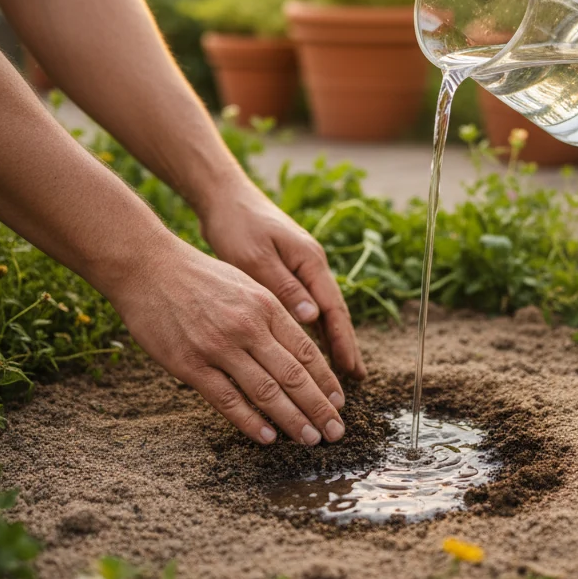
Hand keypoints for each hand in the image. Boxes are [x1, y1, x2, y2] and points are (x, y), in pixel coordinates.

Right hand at [112, 232, 349, 445]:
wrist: (147, 267)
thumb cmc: (198, 276)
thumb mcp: (246, 284)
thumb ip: (273, 314)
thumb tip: (298, 346)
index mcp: (266, 306)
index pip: (307, 351)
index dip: (327, 381)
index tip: (341, 402)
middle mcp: (248, 327)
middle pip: (294, 375)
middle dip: (320, 408)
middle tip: (336, 433)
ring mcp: (219, 347)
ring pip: (266, 391)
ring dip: (293, 420)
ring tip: (311, 440)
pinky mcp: (190, 364)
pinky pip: (227, 399)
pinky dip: (251, 422)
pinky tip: (269, 438)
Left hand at [198, 178, 365, 379]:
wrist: (223, 196)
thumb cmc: (237, 224)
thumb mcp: (256, 257)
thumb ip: (284, 288)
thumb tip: (314, 319)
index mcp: (309, 261)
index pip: (333, 309)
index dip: (343, 342)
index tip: (350, 370)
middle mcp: (311, 265)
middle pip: (334, 313)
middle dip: (345, 347)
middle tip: (354, 382)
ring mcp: (300, 268)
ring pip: (322, 311)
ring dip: (331, 341)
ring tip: (339, 372)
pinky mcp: (286, 270)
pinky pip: (306, 305)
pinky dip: (313, 328)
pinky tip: (311, 348)